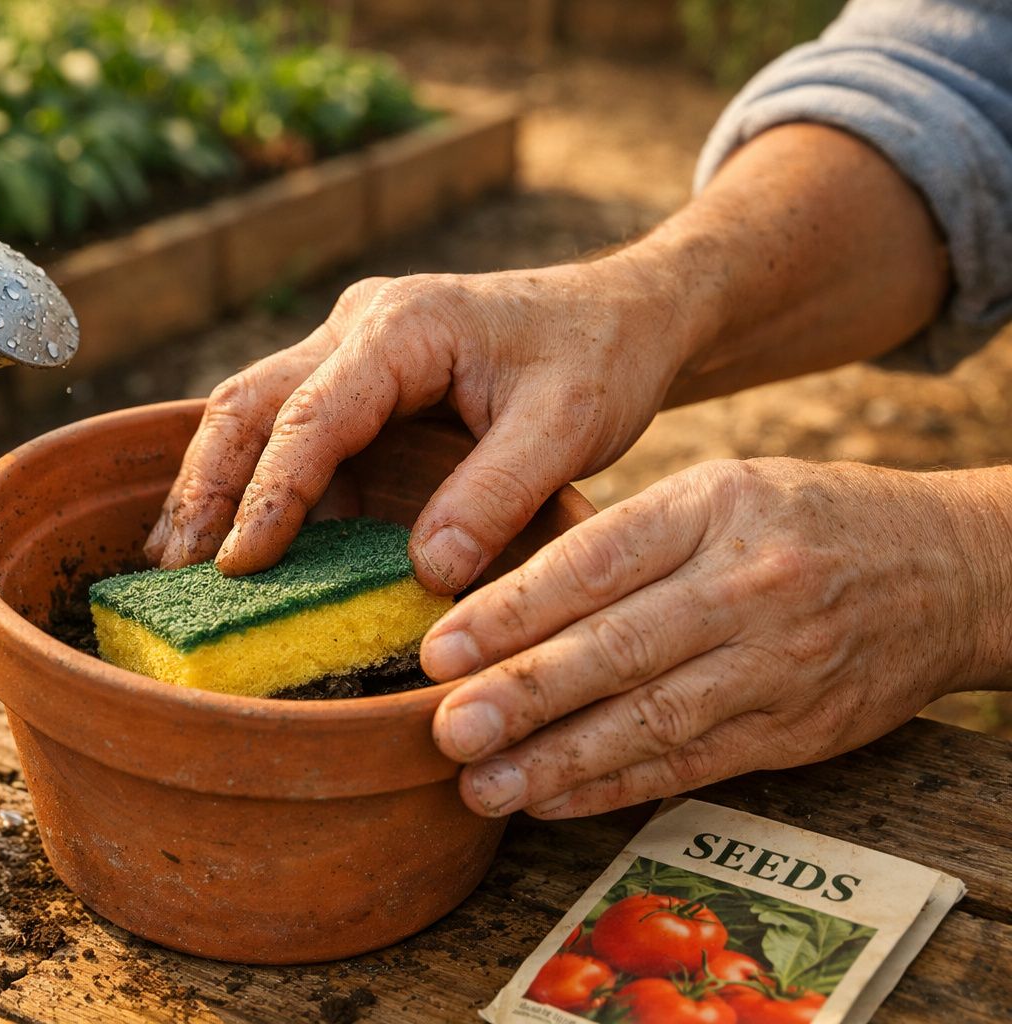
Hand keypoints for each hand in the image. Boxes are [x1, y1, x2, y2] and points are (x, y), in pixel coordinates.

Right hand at [144, 257, 699, 591]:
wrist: (623, 313)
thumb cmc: (600, 358)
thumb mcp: (569, 425)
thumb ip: (496, 495)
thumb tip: (425, 575)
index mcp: (405, 326)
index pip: (311, 415)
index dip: (270, 493)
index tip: (239, 565)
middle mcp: (360, 327)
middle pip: (249, 402)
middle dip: (204, 487)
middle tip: (173, 571)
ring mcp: (351, 350)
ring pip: (253, 413)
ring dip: (213, 486)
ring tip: (176, 567)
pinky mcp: (356, 381)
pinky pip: (288, 430)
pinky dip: (252, 485)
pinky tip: (231, 542)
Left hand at [424, 458, 1011, 818]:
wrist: (953, 568)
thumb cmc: (803, 520)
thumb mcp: (718, 490)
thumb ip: (624, 540)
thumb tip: (501, 601)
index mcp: (711, 507)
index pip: (594, 562)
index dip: (510, 612)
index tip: (438, 650)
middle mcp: (745, 585)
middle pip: (618, 648)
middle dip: (522, 696)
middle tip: (445, 729)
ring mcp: (777, 663)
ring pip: (652, 720)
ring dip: (558, 760)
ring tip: (482, 785)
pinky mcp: (797, 729)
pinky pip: (692, 764)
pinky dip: (616, 787)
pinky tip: (551, 800)